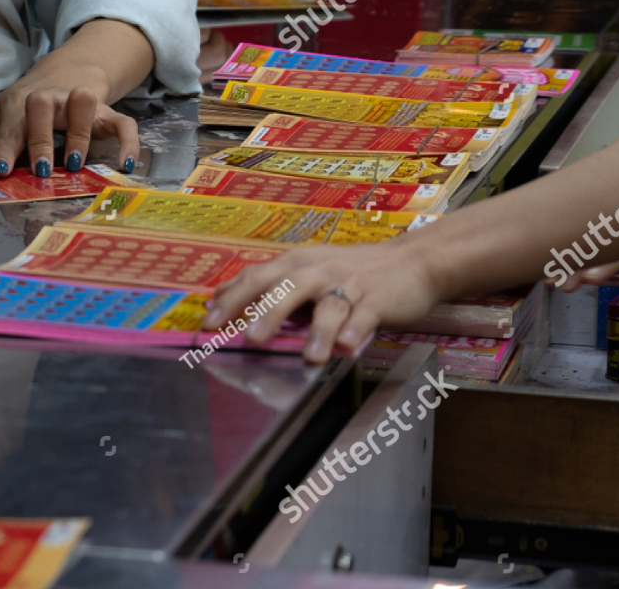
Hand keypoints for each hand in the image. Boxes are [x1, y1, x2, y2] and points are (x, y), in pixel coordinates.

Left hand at [0, 22, 141, 176]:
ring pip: (83, 101)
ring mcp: (81, 103)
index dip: (6, 146)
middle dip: (40, 138)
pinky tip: (125, 165)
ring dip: (78, 134)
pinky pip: (124, 123)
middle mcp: (50, 97)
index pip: (11, 123)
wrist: (67, 74)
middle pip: (41, 105)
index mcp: (21, 101)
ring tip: (73, 165)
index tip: (2, 168)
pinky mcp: (108, 113)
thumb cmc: (29, 108)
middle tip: (40, 170)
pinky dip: (128, 143)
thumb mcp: (5, 116)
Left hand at [204, 242, 442, 363]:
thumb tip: (217, 298)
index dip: (232, 300)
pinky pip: (365, 316)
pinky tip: (346, 348)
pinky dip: (355, 331)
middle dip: (268, 312)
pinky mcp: (379, 300)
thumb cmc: (348, 271)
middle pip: (289, 288)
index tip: (208, 324)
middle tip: (249, 337)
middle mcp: (319, 271)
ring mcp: (350, 285)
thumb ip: (266, 285)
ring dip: (319, 331)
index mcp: (296, 264)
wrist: (411, 262)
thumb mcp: (304, 270)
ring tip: (309, 356)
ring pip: (331, 306)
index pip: (257, 278)